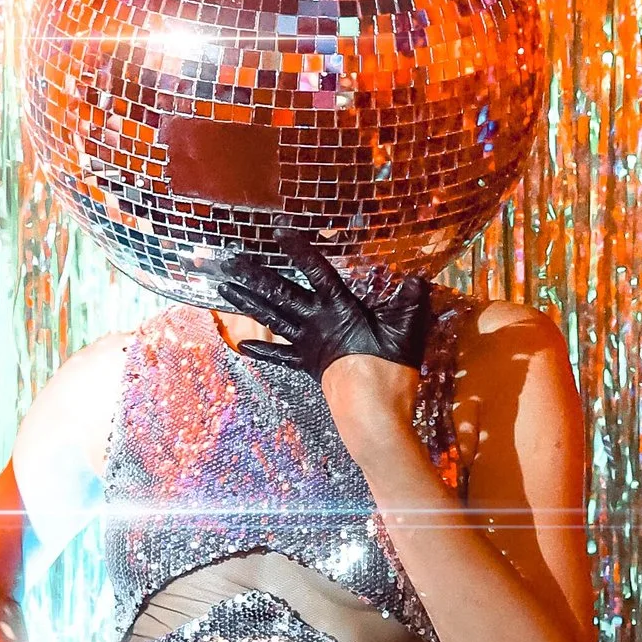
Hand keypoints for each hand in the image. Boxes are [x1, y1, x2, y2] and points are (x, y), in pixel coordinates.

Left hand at [207, 231, 434, 380]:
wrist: (374, 412)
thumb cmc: (390, 368)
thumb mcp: (407, 329)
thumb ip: (409, 301)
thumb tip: (418, 277)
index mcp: (338, 308)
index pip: (316, 271)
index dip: (298, 249)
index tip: (278, 229)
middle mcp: (315, 322)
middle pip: (279, 293)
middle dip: (254, 274)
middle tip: (229, 259)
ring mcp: (306, 345)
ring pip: (271, 318)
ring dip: (246, 302)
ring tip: (223, 288)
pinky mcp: (306, 366)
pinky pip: (280, 357)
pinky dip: (261, 351)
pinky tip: (240, 347)